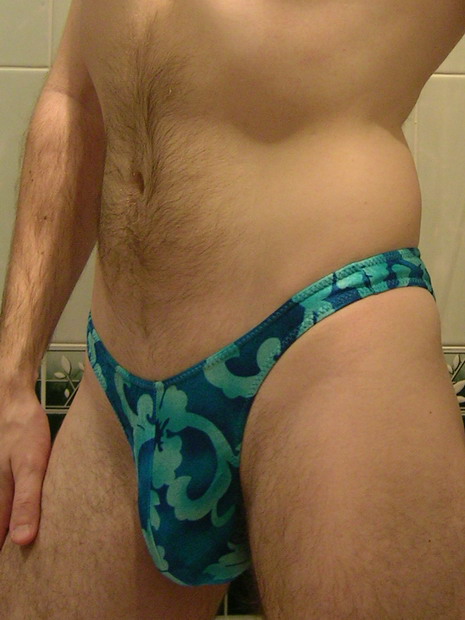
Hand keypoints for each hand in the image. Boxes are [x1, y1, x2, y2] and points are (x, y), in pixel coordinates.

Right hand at [0, 387, 50, 549]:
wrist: (11, 397)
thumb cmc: (23, 429)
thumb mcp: (32, 464)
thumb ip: (27, 501)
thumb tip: (21, 541)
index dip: (7, 554)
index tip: (14, 578)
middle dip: (7, 537)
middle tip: (17, 564)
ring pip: (0, 510)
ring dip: (6, 522)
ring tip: (17, 540)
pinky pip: (4, 496)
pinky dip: (10, 508)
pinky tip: (16, 511)